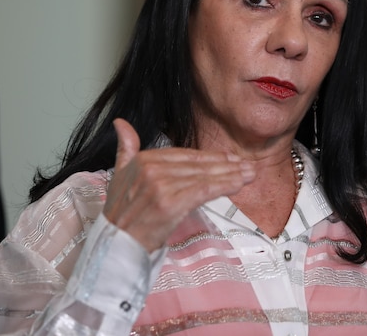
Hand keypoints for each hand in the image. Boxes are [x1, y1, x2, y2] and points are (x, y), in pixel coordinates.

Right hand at [102, 118, 255, 251]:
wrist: (117, 245)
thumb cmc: (121, 214)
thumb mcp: (119, 174)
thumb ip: (125, 148)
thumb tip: (121, 122)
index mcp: (143, 159)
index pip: (185, 154)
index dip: (209, 157)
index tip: (229, 158)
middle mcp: (152, 169)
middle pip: (197, 165)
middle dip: (225, 165)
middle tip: (247, 165)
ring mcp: (161, 186)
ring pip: (204, 177)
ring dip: (230, 175)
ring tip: (249, 174)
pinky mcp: (171, 203)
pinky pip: (204, 190)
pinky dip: (223, 186)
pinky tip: (238, 184)